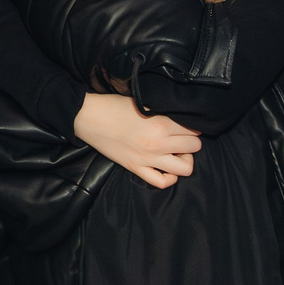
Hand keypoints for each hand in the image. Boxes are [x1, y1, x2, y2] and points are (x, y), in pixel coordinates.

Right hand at [75, 92, 200, 189]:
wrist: (89, 117)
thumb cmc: (114, 106)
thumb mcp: (143, 103)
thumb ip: (163, 113)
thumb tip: (180, 118)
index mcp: (161, 124)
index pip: (193, 130)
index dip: (192, 126)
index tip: (186, 125)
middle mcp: (158, 144)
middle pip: (194, 147)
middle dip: (190, 142)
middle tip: (181, 138)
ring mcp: (148, 159)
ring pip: (185, 168)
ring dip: (185, 159)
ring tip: (176, 153)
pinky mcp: (136, 168)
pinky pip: (162, 182)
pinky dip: (169, 177)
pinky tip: (166, 167)